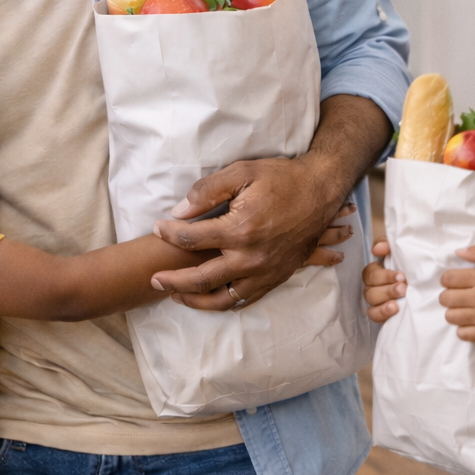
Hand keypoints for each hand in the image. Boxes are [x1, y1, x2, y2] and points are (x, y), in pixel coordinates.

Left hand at [150, 157, 348, 308]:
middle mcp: (250, 257)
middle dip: (172, 281)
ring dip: (195, 301)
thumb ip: (207, 192)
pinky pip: (245, 299)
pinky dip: (224, 303)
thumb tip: (179, 212)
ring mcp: (264, 271)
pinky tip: (210, 297)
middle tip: (153, 279)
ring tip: (177, 295)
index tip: (157, 228)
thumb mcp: (242, 172)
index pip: (190, 238)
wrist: (321, 192)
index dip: (169, 233)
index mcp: (239, 229)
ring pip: (222, 299)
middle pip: (200, 279)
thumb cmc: (282, 178)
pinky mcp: (276, 277)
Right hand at [362, 239, 406, 322]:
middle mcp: (374, 286)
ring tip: (399, 300)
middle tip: (403, 288)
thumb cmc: (413, 268)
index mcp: (377, 271)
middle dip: (387, 288)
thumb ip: (388, 245)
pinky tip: (394, 309)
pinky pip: (374, 314)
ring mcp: (376, 301)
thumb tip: (377, 249)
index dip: (384, 275)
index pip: (371, 272)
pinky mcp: (381, 314)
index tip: (401, 276)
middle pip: (370, 288)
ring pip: (371, 300)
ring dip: (386, 298)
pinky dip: (382, 312)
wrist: (430, 288)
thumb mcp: (403, 253)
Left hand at [438, 244, 474, 341]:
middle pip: (445, 298)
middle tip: (459, 295)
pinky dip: (463, 329)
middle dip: (449, 296)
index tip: (455, 282)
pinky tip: (471, 322)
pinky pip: (462, 334)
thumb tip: (458, 252)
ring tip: (464, 309)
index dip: (448, 279)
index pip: (447, 279)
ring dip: (454, 312)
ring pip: (450, 317)